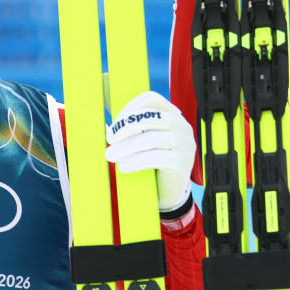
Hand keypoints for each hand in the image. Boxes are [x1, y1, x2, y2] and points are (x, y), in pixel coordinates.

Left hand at [105, 91, 196, 214]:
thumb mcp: (144, 143)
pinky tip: (124, 167)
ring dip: (125, 148)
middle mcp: (182, 125)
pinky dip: (135, 161)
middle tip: (109, 141)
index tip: (114, 126)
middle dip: (123, 128)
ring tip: (110, 156)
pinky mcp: (182, 161)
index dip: (129, 108)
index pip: (150, 99)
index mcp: (172, 115)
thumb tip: (104, 125)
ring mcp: (185, 143)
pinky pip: (155, 157)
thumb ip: (130, 132)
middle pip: (148, 117)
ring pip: (150, 138)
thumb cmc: (153, 163)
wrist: (170, 191)